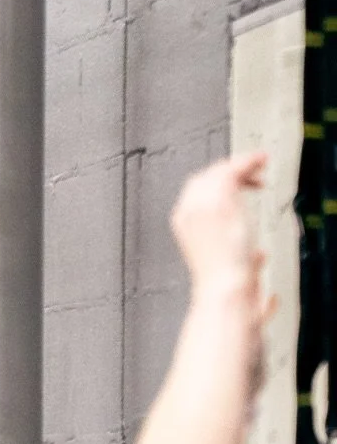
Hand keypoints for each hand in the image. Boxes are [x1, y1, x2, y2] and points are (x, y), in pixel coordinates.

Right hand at [169, 151, 265, 287]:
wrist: (223, 285)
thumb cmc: (226, 283)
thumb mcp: (230, 267)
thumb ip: (243, 257)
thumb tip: (260, 256)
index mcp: (183, 223)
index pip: (196, 192)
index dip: (217, 184)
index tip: (239, 186)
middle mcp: (187, 209)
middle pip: (205, 177)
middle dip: (227, 171)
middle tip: (251, 173)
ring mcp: (202, 202)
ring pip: (220, 170)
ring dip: (241, 164)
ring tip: (260, 163)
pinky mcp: (219, 197)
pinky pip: (233, 168)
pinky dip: (249, 160)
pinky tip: (261, 159)